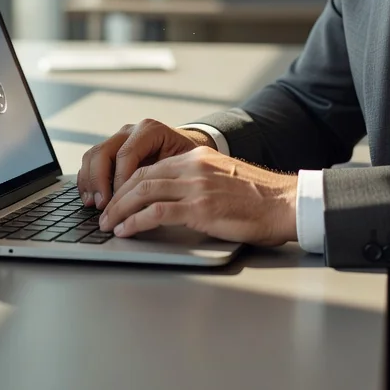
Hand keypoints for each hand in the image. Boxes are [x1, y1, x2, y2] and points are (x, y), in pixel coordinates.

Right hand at [77, 119, 214, 208]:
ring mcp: (118, 139)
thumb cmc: (187, 161)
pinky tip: (91, 200)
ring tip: (94, 205)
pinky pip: (90, 162)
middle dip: (100, 181)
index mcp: (150, 130)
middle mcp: (130, 131)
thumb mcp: (184, 165)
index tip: (119, 202)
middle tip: (103, 206)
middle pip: (103, 152)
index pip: (126, 154)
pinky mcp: (109, 151)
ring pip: (92, 156)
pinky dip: (87, 181)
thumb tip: (149, 202)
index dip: (119, 180)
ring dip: (90, 182)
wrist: (186, 151)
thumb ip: (167, 176)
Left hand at [99, 146, 297, 245]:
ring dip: (120, 210)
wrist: (285, 204)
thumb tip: (171, 201)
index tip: (115, 200)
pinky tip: (127, 231)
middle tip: (104, 215)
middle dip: (117, 197)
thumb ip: (198, 182)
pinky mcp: (201, 208)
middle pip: (141, 178)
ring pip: (144, 192)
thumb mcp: (223, 179)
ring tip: (109, 225)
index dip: (127, 184)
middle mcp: (193, 167)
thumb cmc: (259, 198)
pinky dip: (136, 222)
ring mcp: (197, 186)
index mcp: (198, 158)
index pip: (150, 167)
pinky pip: (157, 212)